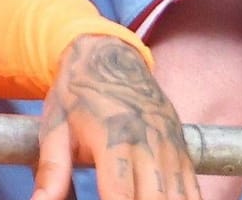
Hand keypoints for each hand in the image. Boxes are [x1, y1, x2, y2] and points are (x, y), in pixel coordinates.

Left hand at [33, 35, 199, 199]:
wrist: (110, 55)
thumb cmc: (76, 95)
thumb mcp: (54, 129)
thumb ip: (51, 172)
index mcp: (115, 139)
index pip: (120, 194)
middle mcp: (149, 142)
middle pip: (156, 198)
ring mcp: (170, 144)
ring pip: (180, 194)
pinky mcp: (180, 145)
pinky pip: (191, 184)